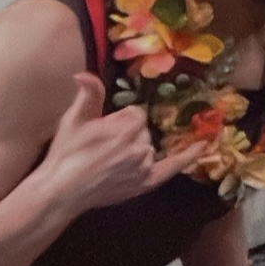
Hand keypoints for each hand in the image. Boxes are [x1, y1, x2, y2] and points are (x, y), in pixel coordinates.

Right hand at [36, 73, 203, 214]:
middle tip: (103, 147)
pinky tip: (203, 146)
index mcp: (127, 126)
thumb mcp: (74, 119)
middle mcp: (141, 145)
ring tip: (111, 160)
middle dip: (127, 134)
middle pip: (144, 130)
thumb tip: (84, 74)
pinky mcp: (146, 182)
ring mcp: (145, 164)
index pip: (136, 114)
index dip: (119, 120)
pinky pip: (173, 166)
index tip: (104, 129)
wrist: (61, 191)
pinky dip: (189, 156)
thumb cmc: (66, 153)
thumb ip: (88, 94)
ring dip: (138, 149)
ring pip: (150, 148)